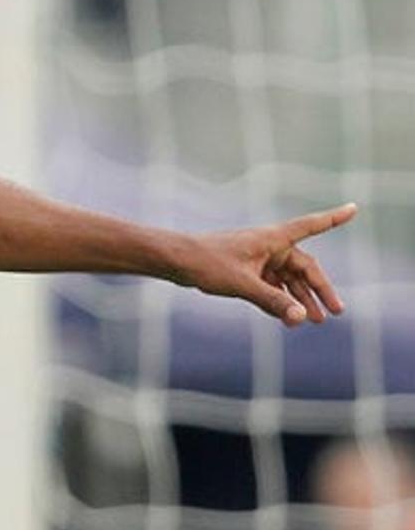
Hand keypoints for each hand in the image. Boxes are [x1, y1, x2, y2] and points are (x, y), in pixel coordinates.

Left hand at [178, 203, 357, 325]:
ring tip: (313, 321)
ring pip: (287, 280)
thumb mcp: (244, 285)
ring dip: (299, 299)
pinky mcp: (246, 270)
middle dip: (319, 290)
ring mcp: (258, 258)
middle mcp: (269, 246)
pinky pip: (271, 286)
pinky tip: (287, 318)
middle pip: (303, 267)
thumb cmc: (208, 263)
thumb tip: (301, 318)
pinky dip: (280, 299)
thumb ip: (273, 301)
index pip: (311, 226)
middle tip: (334, 312)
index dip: (333, 219)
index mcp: (272, 238)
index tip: (354, 208)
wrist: (175, 262)